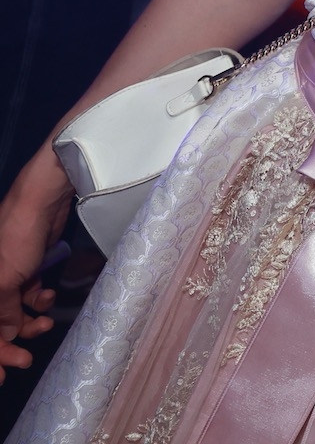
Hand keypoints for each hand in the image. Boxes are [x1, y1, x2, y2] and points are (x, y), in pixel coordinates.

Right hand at [0, 171, 68, 381]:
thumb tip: (3, 338)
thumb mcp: (4, 281)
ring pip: (12, 312)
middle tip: (26, 359)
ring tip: (44, 323)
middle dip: (9, 342)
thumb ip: (0, 314)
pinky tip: (47, 298)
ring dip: (28, 322)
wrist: (42, 201)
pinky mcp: (26, 268)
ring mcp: (5, 276)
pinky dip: (38, 302)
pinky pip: (28, 295)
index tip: (1, 376)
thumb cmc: (14, 238)